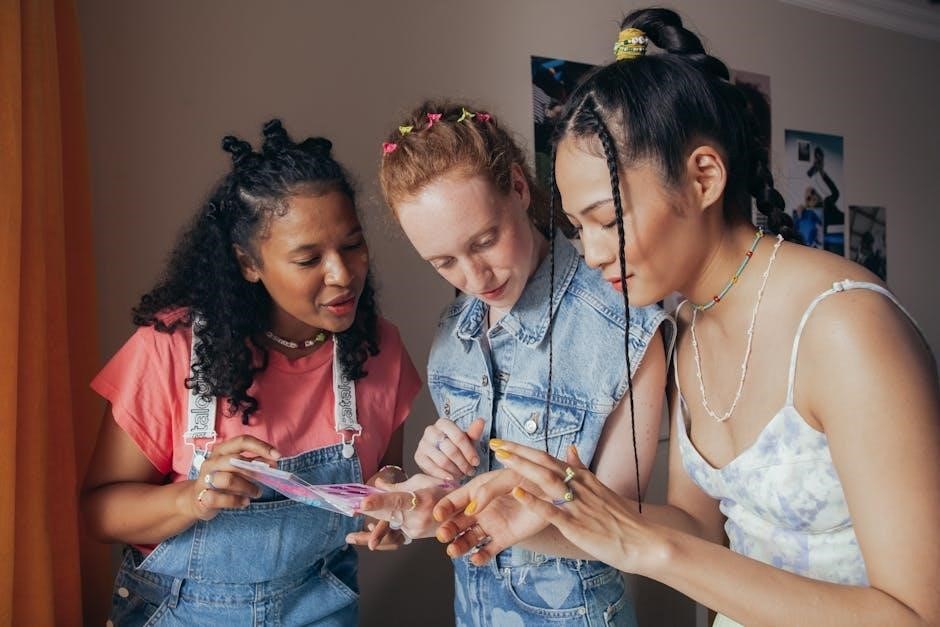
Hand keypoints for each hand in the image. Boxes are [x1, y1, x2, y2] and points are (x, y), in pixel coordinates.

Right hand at [188, 435, 279, 520]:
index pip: (242, 441)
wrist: (197, 500)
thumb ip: (253, 464)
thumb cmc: (222, 481)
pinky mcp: (202, 496)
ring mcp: (204, 479)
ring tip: (257, 493)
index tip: (277, 456)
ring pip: (228, 479)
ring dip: (248, 487)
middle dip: (254, 471)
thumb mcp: (237, 469)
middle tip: (267, 479)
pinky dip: (237, 501)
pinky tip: (244, 502)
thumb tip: (273, 461)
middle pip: (235, 460)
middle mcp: (211, 462)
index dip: (261, 447)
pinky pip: (221, 498)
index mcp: (221, 450)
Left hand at [347, 473, 449, 548]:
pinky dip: (381, 534)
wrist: (463, 511)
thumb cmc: (442, 490)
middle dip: (369, 516)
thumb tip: (378, 483)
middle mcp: (419, 516)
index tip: (363, 503)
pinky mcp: (416, 536)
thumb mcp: (421, 481)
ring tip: (352, 537)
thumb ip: (398, 484)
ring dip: (370, 534)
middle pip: (387, 517)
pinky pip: (395, 535)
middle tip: (352, 512)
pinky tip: (369, 533)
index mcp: (421, 498)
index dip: (379, 502)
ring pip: (388, 529)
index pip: (396, 500)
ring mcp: (418, 529)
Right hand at [414, 417, 484, 480]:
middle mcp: (431, 430)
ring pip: (442, 461)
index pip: (459, 437)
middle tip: (470, 471)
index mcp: (443, 423)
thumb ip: (474, 432)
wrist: (442, 456)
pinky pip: (432, 469)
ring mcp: (423, 443)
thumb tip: (481, 420)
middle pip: (451, 450)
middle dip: (463, 463)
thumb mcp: (468, 440)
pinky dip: (444, 475)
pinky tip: (452, 478)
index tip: (476, 462)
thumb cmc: (457, 446)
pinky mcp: (418, 456)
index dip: (469, 452)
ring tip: (462, 474)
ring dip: (455, 471)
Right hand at [432, 469, 549, 565]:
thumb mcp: (506, 478)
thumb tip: (470, 509)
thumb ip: (487, 491)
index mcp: (477, 491)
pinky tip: (475, 559)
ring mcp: (491, 525)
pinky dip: (481, 556)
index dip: (444, 508)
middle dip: (448, 529)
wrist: (553, 492)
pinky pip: (488, 550)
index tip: (437, 515)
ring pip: (469, 538)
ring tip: (453, 551)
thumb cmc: (529, 478)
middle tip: (443, 535)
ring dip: (459, 545)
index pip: (455, 501)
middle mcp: (481, 509)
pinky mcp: (504, 538)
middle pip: (458, 522)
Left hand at [490, 440, 659, 574]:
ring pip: (547, 481)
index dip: (525, 449)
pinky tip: (518, 493)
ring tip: (503, 459)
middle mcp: (579, 487)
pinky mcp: (577, 525)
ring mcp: (578, 505)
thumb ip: (582, 469)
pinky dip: (534, 500)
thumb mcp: (602, 488)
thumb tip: (571, 448)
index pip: (549, 458)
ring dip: (523, 468)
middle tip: (495, 444)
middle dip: (518, 453)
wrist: (643, 541)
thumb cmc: (622, 519)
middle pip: (544, 464)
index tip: (504, 442)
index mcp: (583, 478)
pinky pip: (552, 511)